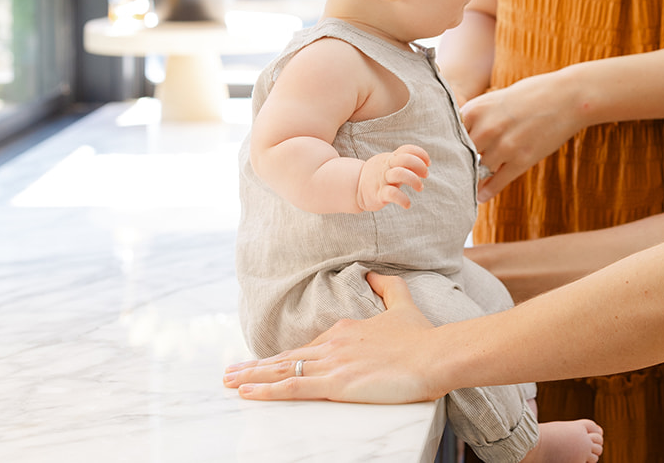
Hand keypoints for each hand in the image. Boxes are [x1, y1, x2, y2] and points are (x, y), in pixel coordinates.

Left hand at [224, 273, 439, 403]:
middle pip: (287, 357)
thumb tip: (373, 272)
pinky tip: (247, 392)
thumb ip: (388, 287)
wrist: (435, 354)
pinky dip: (266, 388)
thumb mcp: (403, 304)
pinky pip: (293, 386)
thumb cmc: (422, 336)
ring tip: (229, 381)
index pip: (307, 347)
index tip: (262, 362)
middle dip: (254, 365)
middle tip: (229, 372)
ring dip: (252, 376)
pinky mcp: (336, 384)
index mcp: (345, 330)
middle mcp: (333, 344)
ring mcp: (333, 364)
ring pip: (283, 370)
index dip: (282, 355)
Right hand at [356, 145, 429, 211]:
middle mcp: (386, 166)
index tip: (428, 163)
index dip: (421, 154)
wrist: (354, 188)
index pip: (407, 149)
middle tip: (425, 175)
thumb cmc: (378, 176)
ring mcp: (382, 179)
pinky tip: (407, 204)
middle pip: (405, 159)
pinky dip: (403, 200)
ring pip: (400, 174)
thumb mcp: (389, 165)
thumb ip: (405, 164)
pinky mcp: (378, 194)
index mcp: (390, 158)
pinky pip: (392, 194)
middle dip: (420, 166)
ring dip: (414, 180)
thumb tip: (425, 165)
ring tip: (419, 188)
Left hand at [460, 71, 583, 201]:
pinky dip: (488, 191)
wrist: (567, 97)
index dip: (448, 148)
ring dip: (476, 178)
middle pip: (463, 156)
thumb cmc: (532, 94)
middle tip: (455, 174)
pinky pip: (498, 182)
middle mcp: (486, 128)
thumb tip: (463, 136)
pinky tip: (482, 195)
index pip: (451, 136)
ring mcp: (504, 146)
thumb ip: (479, 117)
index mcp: (476, 109)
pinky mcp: (522, 160)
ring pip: (480, 171)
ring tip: (469, 186)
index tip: (444, 157)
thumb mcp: (497, 98)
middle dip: (462, 164)